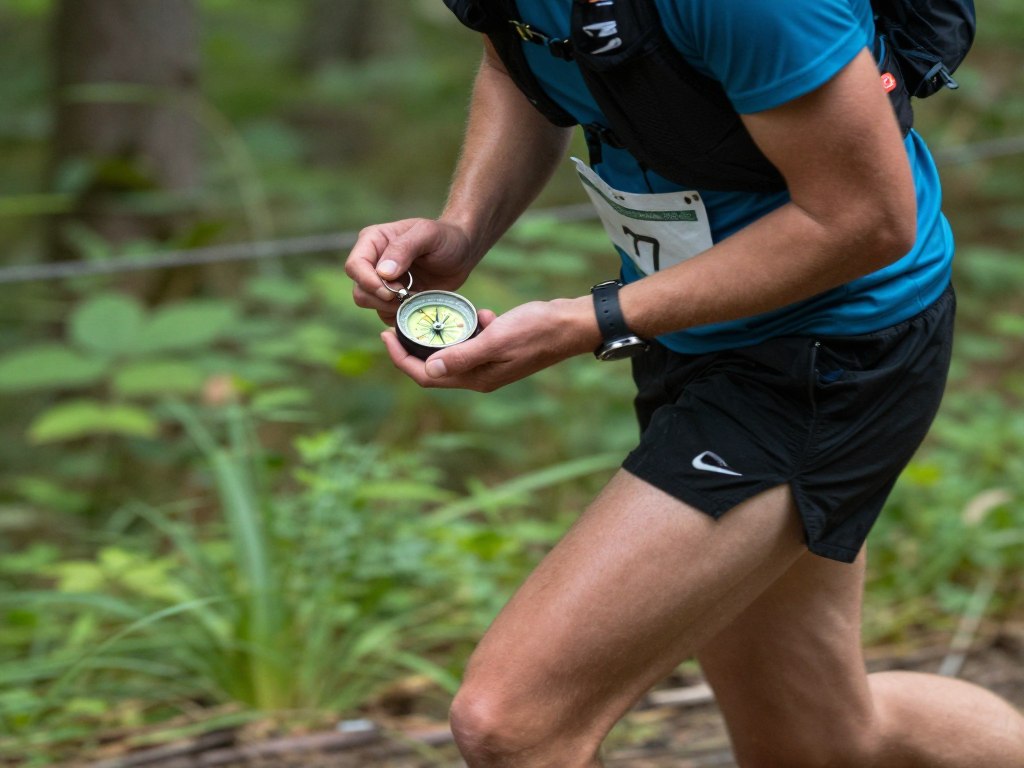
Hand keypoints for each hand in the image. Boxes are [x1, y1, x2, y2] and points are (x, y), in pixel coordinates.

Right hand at [345, 218, 477, 324]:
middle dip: (382, 298)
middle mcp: (372, 262)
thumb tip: (383, 272)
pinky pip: (385, 315)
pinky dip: (400, 314)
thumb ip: (404, 248)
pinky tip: (418, 302)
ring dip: (392, 307)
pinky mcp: (392, 299)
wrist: (462, 253)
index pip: (355, 266)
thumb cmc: (446, 238)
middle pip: (359, 290)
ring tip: (415, 296)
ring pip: (369, 304)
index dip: (368, 282)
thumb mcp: (428, 234)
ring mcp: (381, 282)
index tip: (392, 291)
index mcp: (373, 241)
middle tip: (407, 294)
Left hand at [381, 297, 600, 391]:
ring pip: (453, 352)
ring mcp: (490, 363)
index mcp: (476, 378)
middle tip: (399, 323)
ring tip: (436, 313)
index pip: (426, 376)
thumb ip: (462, 355)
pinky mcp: (500, 348)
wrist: (570, 324)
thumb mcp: (495, 339)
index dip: (401, 359)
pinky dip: (472, 326)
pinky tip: (482, 312)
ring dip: (444, 335)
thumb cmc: (536, 331)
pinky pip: (474, 340)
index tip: (386, 335)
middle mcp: (480, 375)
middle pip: (434, 367)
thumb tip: (429, 369)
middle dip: (414, 347)